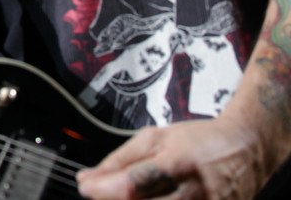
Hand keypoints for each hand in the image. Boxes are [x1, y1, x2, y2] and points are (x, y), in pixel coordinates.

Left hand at [76, 116, 266, 198]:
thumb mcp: (154, 137)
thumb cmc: (197, 140)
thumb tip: (88, 178)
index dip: (102, 190)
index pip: (132, 184)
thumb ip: (119, 160)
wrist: (246, 147)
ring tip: (123, 195)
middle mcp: (194, 192)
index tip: (85, 185)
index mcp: (177, 163)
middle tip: (101, 192)